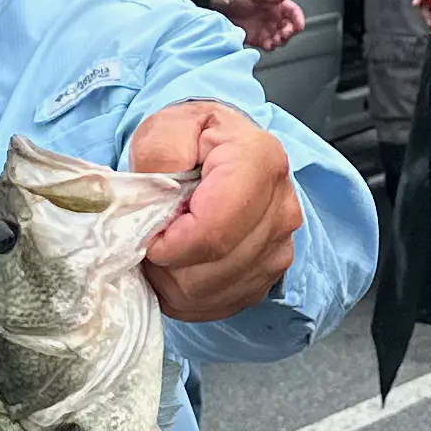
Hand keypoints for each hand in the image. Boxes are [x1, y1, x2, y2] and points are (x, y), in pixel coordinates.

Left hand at [130, 102, 299, 321]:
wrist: (221, 151)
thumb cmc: (194, 138)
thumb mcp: (168, 125)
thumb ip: (160, 153)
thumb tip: (159, 198)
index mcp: (261, 162)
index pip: (213, 232)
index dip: (168, 244)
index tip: (147, 233)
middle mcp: (283, 208)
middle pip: (212, 267)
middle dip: (168, 263)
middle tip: (151, 237)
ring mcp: (282, 247)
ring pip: (211, 292)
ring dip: (174, 280)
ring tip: (166, 247)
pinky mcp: (272, 275)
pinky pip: (219, 305)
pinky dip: (189, 294)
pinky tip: (182, 265)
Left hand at [216, 0, 306, 52]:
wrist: (218, 9)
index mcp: (274, 5)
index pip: (292, 11)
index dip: (299, 18)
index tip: (300, 25)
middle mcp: (273, 18)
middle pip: (290, 27)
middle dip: (290, 32)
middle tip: (284, 34)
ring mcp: (266, 29)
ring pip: (282, 38)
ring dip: (281, 41)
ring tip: (275, 41)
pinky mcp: (258, 39)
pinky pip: (270, 46)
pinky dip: (271, 47)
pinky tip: (267, 45)